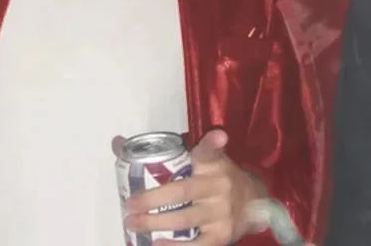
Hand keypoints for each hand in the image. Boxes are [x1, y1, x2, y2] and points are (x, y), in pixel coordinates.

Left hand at [118, 129, 263, 245]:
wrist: (253, 203)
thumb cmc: (216, 176)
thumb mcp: (201, 158)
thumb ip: (165, 150)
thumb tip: (116, 142)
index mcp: (212, 162)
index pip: (210, 150)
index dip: (213, 142)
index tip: (218, 135)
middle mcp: (218, 185)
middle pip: (182, 191)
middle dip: (152, 199)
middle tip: (129, 205)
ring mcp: (221, 212)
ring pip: (184, 219)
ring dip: (155, 223)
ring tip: (132, 224)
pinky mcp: (222, 236)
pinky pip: (196, 245)